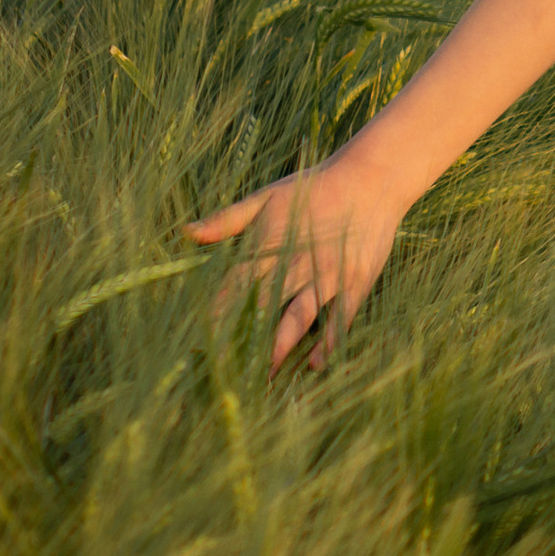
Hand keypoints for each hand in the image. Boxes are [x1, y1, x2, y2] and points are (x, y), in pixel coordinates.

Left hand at [189, 150, 403, 371]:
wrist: (369, 179)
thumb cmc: (313, 188)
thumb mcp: (266, 197)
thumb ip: (226, 220)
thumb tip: (185, 232)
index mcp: (269, 245)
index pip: (235, 286)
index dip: (217, 313)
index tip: (199, 340)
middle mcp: (295, 264)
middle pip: (265, 308)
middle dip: (245, 341)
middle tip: (228, 372)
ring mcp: (327, 274)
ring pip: (299, 317)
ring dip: (281, 347)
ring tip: (266, 376)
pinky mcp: (354, 281)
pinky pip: (340, 317)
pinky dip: (328, 341)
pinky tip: (315, 364)